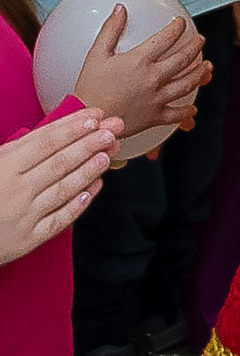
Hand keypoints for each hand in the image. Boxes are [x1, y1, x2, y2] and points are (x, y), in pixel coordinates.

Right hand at [0, 107, 119, 263]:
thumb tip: (47, 133)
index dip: (72, 128)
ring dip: (89, 170)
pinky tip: (93, 189)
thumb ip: (14, 151)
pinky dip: (78, 204)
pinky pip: (60, 219)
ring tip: (107, 154)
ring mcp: (24, 216)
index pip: (45, 142)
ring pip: (64, 188)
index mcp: (2, 166)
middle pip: (60, 162)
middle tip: (113, 129)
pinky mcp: (28, 239)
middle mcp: (15, 190)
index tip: (95, 116)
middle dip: (89, 143)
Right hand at [74, 4, 208, 138]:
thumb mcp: (96, 54)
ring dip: (200, 73)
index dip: (177, 27)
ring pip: (187, 84)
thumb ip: (111, 29)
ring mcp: (157, 98)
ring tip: (207, 67)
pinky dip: (187, 111)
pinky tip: (193, 109)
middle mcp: (153, 78)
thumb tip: (120, 8)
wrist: (89, 118)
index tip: (181, 23)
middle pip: (184, 59)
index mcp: (140, 60)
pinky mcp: (155, 116)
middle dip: (195, 47)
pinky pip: (177, 114)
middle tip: (200, 41)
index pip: (166, 38)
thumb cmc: (89, 87)